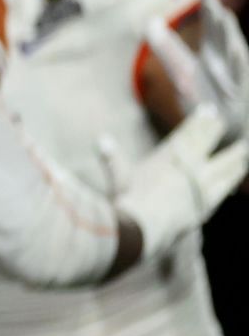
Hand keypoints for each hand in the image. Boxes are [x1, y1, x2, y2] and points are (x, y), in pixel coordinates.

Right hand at [112, 106, 248, 256]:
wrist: (144, 225)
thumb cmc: (127, 200)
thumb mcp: (118, 177)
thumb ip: (112, 157)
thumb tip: (102, 140)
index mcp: (166, 156)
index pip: (187, 134)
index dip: (198, 121)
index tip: (208, 110)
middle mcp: (187, 165)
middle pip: (205, 143)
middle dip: (213, 129)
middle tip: (220, 118)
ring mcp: (201, 183)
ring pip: (223, 163)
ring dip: (233, 154)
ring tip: (243, 147)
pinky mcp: (209, 201)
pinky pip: (226, 183)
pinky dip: (234, 174)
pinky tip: (240, 170)